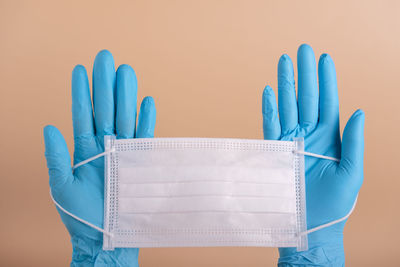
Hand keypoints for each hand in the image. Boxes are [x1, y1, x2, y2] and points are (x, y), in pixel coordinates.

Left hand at [43, 50, 155, 265]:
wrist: (106, 237)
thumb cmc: (81, 216)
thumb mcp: (61, 187)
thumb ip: (56, 157)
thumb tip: (49, 127)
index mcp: (83, 149)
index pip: (82, 114)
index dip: (81, 92)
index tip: (80, 69)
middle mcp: (104, 146)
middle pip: (105, 109)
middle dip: (104, 84)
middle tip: (105, 57)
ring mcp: (123, 152)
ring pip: (125, 118)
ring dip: (126, 95)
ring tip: (126, 71)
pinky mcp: (139, 162)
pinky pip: (144, 138)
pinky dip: (147, 120)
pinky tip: (147, 101)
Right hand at [262, 44, 364, 265]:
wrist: (308, 228)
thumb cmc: (333, 206)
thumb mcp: (352, 174)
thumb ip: (354, 142)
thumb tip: (359, 111)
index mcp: (330, 139)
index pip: (328, 102)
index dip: (327, 81)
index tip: (325, 58)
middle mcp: (309, 137)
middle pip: (306, 99)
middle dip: (305, 74)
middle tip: (303, 49)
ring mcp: (290, 143)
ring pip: (287, 107)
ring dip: (285, 84)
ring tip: (284, 61)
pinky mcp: (275, 153)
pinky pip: (271, 127)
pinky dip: (269, 109)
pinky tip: (269, 91)